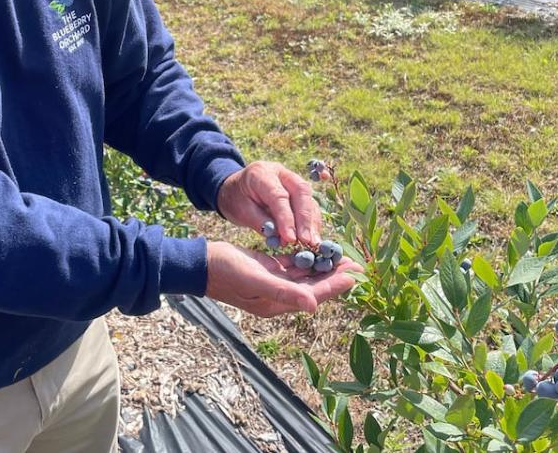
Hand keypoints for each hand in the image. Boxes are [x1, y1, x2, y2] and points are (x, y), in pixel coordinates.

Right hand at [204, 241, 361, 317]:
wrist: (200, 264)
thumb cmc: (226, 272)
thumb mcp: (256, 280)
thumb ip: (285, 293)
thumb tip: (314, 306)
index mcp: (277, 303)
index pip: (314, 295)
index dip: (336, 286)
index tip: (356, 275)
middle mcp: (278, 295)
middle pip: (314, 286)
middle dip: (335, 275)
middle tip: (357, 263)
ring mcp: (272, 282)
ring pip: (304, 276)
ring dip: (322, 267)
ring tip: (342, 256)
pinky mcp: (267, 269)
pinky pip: (292, 266)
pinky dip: (305, 259)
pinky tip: (317, 251)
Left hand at [216, 161, 320, 247]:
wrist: (235, 189)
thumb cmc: (236, 200)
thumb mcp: (241, 211)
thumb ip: (261, 222)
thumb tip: (284, 238)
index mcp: (261, 173)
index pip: (279, 196)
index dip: (287, 218)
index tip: (291, 239)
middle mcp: (280, 172)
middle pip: (300, 192)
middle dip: (305, 219)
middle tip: (307, 241)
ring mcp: (291, 178)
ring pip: (308, 197)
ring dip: (312, 222)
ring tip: (312, 243)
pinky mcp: (298, 189)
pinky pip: (309, 203)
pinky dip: (311, 221)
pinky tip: (311, 236)